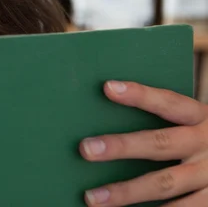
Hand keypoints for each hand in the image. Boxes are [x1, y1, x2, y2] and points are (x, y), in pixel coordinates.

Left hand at [80, 80, 207, 205]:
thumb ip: (169, 121)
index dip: (140, 95)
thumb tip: (110, 104)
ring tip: (91, 198)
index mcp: (202, 118)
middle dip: (121, 147)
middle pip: (160, 144)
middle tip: (85, 149)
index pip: (169, 103)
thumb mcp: (200, 123)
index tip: (108, 87)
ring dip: (126, 192)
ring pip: (164, 185)